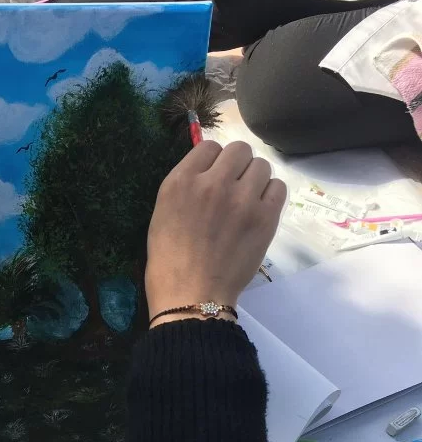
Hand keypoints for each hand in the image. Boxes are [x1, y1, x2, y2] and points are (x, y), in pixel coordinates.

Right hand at [146, 141, 285, 323]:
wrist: (191, 295)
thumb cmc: (169, 260)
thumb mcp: (162, 213)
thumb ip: (185, 186)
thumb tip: (210, 169)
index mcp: (181, 182)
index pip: (209, 146)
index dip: (213, 161)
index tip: (212, 178)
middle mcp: (212, 183)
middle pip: (239, 149)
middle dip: (237, 165)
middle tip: (233, 187)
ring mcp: (241, 199)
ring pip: (261, 165)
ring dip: (255, 179)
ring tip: (247, 201)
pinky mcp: (265, 217)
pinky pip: (278, 187)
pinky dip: (270, 194)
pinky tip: (259, 210)